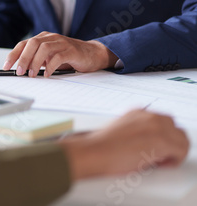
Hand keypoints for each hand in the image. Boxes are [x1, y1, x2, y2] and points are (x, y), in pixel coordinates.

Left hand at [3, 32, 118, 76]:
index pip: (23, 44)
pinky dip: (50, 66)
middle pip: (32, 43)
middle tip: (19, 72)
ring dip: (35, 62)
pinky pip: (58, 56)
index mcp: (43, 38)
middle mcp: (51, 38)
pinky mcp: (72, 50)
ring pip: (44, 48)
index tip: (6, 66)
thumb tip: (20, 71)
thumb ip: (37, 61)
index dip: (13, 55)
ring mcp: (62, 42)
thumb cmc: (69, 57)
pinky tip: (46, 74)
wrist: (93, 54)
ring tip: (32, 74)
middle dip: (23, 58)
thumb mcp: (49, 58)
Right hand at [58, 110, 188, 180]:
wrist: (94, 152)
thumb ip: (138, 130)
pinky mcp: (161, 142)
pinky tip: (158, 164)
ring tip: (158, 161)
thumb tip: (149, 143)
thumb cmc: (102, 146)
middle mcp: (150, 116)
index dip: (162, 137)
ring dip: (174, 151)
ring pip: (182, 139)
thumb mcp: (122, 130)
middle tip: (158, 156)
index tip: (154, 148)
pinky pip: (181, 151)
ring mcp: (157, 128)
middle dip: (171, 143)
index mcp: (139, 112)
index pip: (164, 122)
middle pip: (175, 128)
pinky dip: (174, 160)